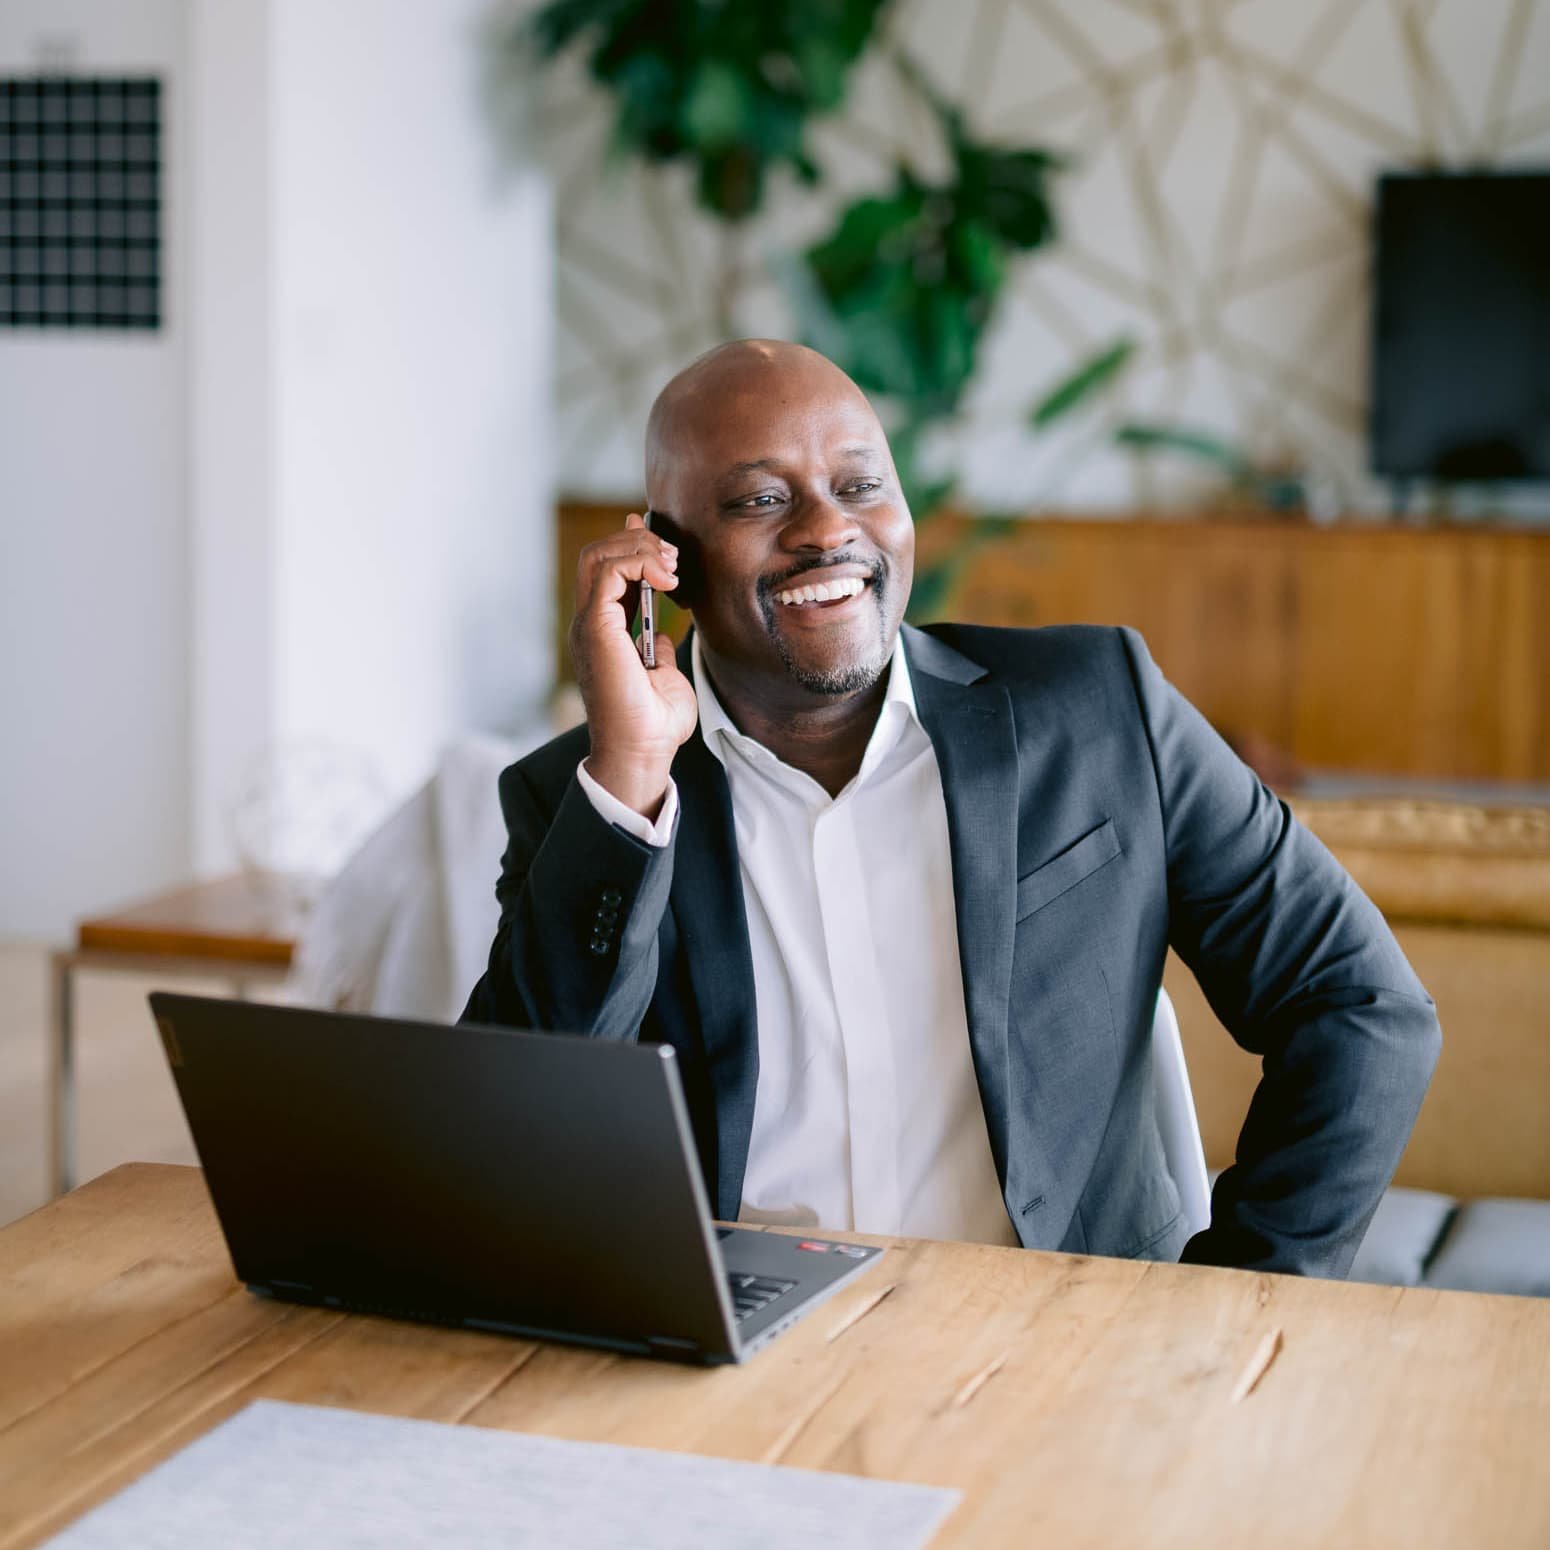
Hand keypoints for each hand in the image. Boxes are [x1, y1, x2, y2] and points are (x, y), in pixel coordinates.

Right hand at [569, 512, 698, 817]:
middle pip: (598, 555)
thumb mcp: (664, 676)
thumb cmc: (654, 725)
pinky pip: (606, 573)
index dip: (633, 547)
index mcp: (603, 633)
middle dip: (638, 542)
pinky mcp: (596, 629)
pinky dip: (637, 564)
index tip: (666, 547)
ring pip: (597, 556)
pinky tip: (666, 580)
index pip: (606, 572)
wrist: (643, 751)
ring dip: (639, 549)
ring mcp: (589, 625)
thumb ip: (657, 651)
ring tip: (671, 564)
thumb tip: (660, 632)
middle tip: (674, 556)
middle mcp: (591, 624)